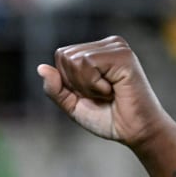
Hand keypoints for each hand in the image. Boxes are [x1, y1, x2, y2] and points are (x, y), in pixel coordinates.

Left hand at [37, 36, 173, 149]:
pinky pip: (88, 64)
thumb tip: (40, 68)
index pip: (62, 56)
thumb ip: (56, 88)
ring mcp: (116, 47)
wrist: (134, 132)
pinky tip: (113, 90)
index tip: (91, 94)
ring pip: (75, 59)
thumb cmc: (108, 118)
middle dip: (76, 84)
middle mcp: (107, 44)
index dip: (68, 82)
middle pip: (65, 56)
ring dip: (86, 86)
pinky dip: (94, 85)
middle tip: (101, 95)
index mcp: (96, 51)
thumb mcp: (73, 105)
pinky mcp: (123, 55)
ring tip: (108, 93)